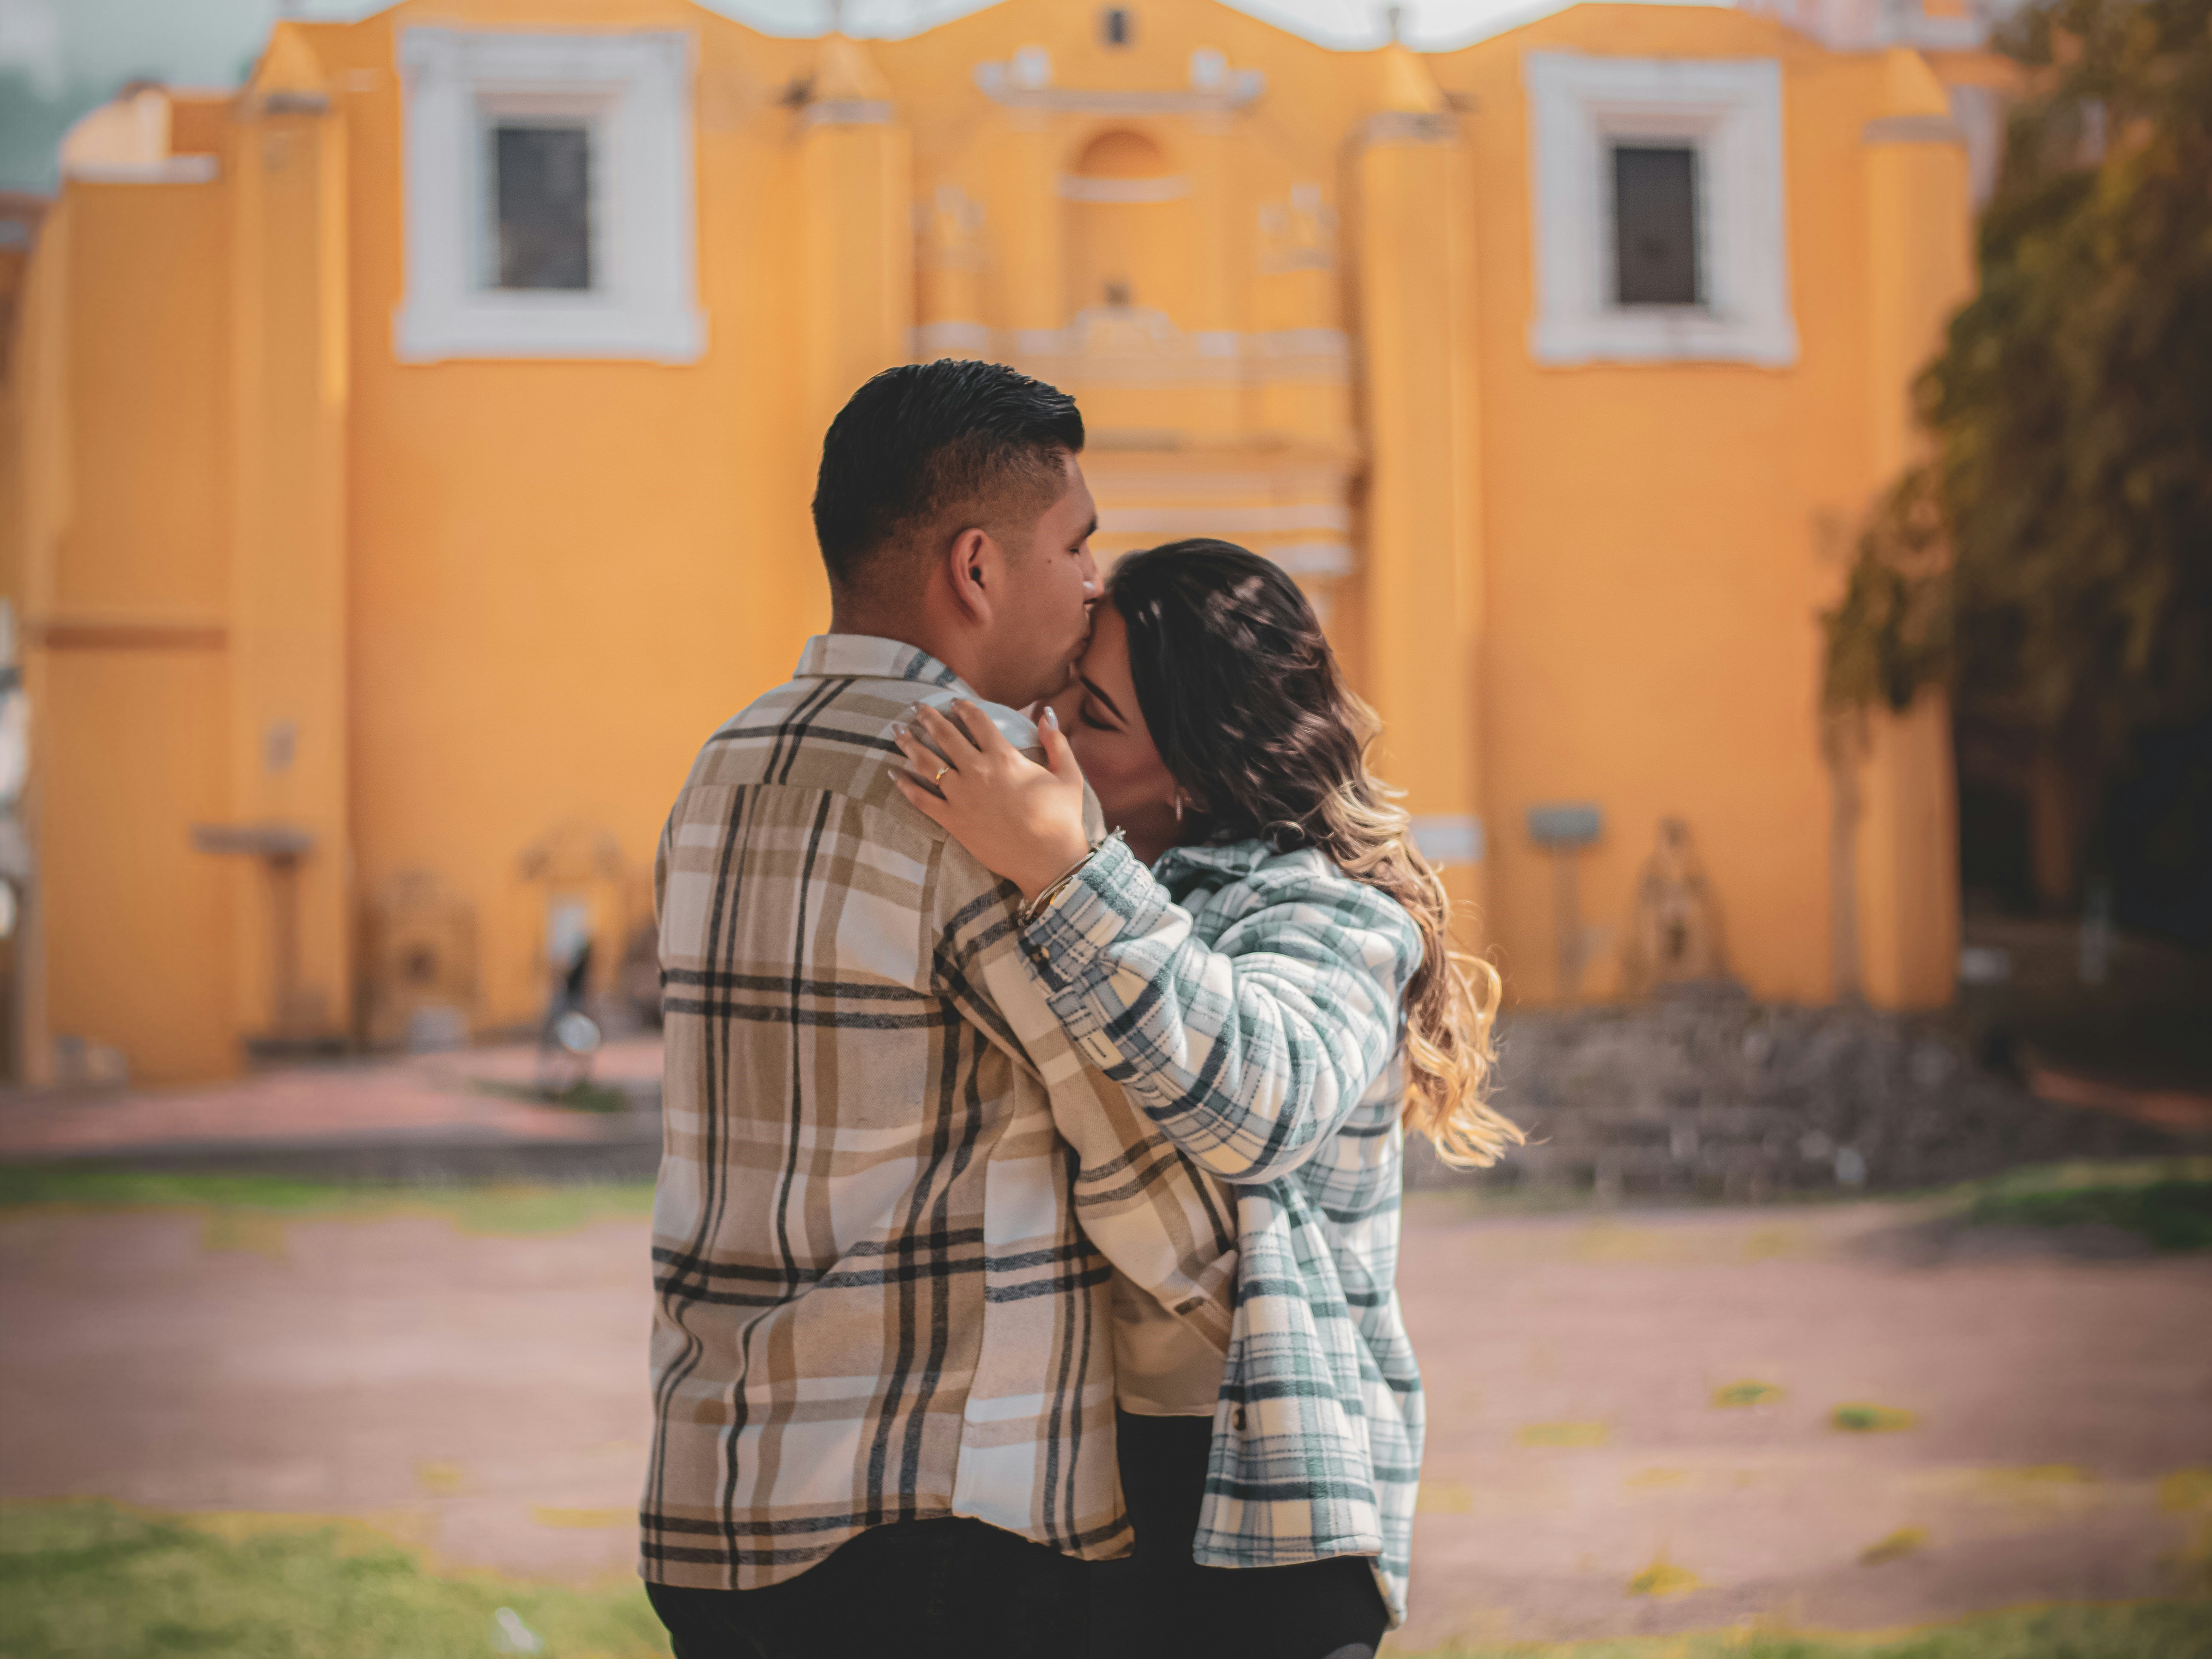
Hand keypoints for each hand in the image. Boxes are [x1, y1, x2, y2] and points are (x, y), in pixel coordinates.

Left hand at [892, 701, 1092, 899]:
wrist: (1048, 861)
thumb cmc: (1061, 819)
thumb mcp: (1068, 775)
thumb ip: (1056, 742)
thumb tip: (1046, 715)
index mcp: (1004, 757)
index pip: (977, 722)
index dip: (963, 708)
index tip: (953, 701)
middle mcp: (978, 771)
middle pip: (946, 736)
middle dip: (928, 718)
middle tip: (917, 707)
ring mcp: (962, 797)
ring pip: (927, 763)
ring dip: (910, 744)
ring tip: (897, 732)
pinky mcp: (953, 821)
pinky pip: (921, 800)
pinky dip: (905, 785)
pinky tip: (894, 773)